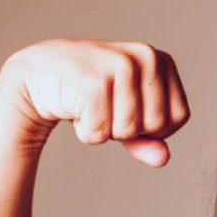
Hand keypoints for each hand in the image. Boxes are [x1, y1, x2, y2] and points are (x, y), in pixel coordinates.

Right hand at [0, 38, 191, 166]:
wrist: (37, 75)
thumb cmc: (90, 94)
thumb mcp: (126, 114)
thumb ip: (150, 138)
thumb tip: (163, 159)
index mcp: (161, 60)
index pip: (179, 117)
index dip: (153, 128)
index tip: (127, 109)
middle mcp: (146, 57)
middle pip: (156, 126)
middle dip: (128, 129)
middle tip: (104, 106)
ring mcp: (121, 67)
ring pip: (129, 131)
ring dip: (104, 129)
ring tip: (89, 105)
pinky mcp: (94, 83)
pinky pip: (100, 133)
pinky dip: (85, 132)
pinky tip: (74, 107)